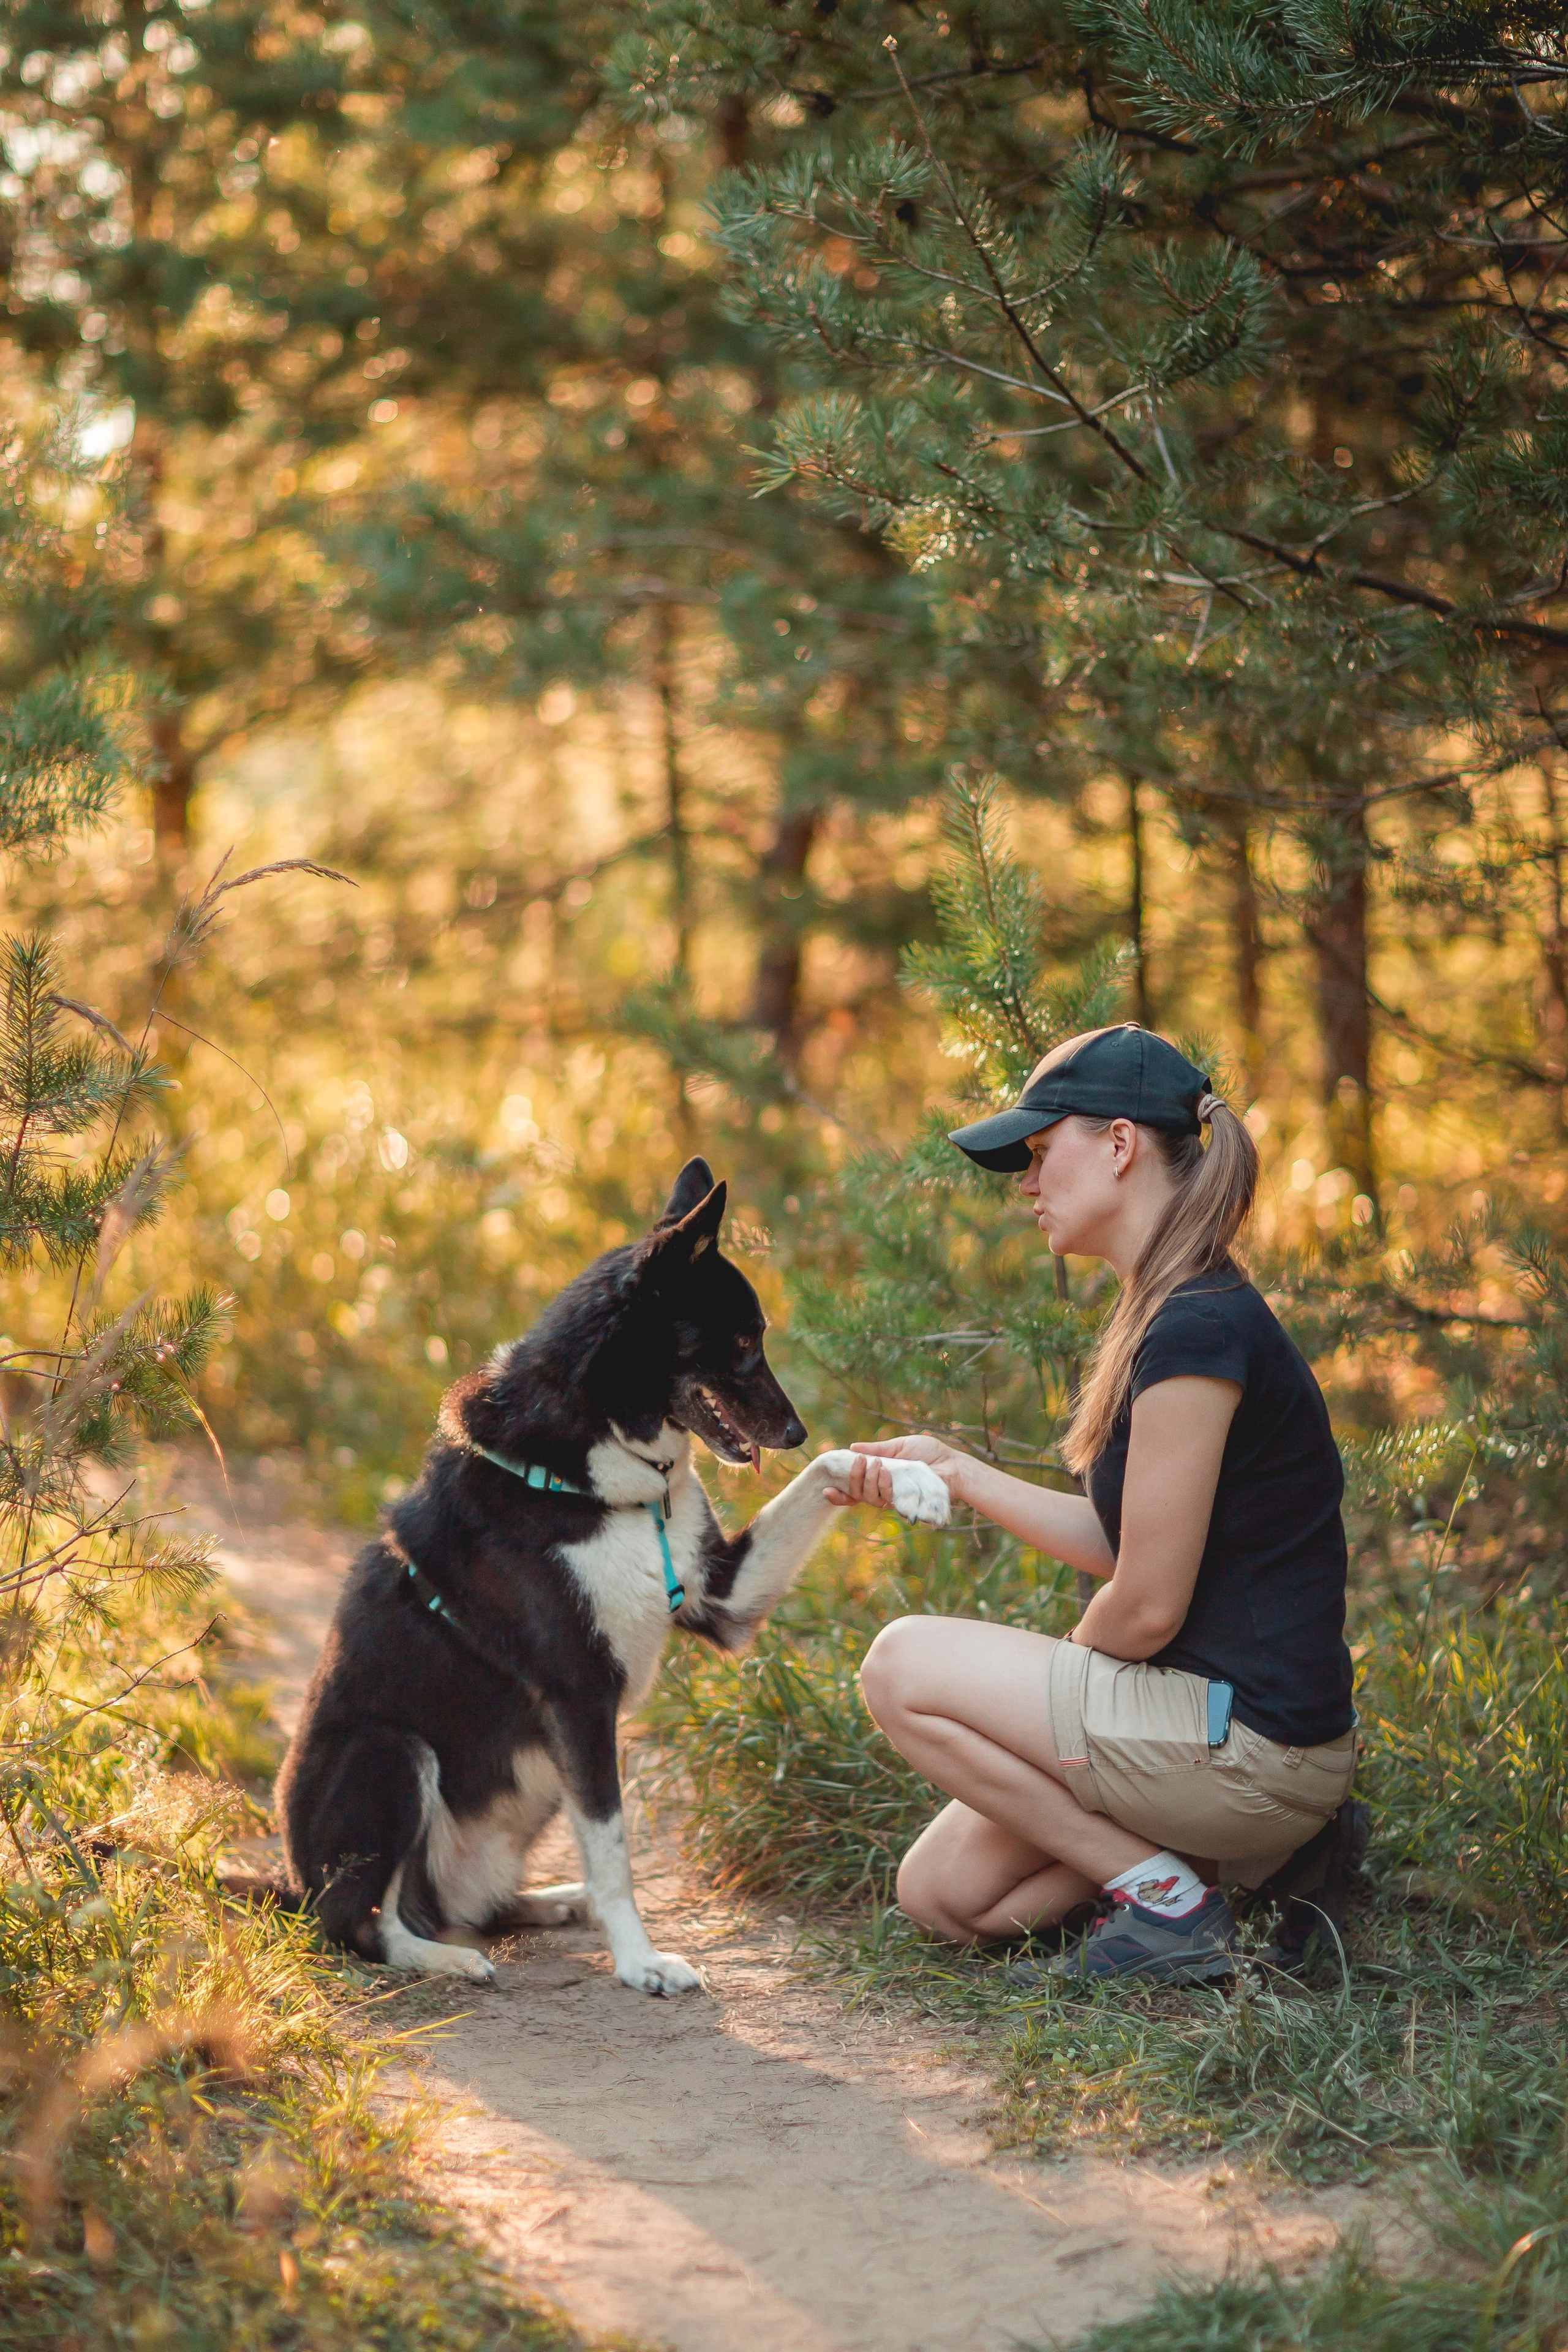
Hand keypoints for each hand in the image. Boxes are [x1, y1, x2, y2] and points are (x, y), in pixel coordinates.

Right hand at [819, 1434, 967, 1527]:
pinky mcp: (905, 1503)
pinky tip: (885, 1472)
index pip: (854, 1490)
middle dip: (853, 1479)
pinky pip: (886, 1500)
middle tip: (859, 1462)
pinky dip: (882, 1485)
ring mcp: (894, 1498)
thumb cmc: (929, 1453)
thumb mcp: (899, 1446)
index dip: (839, 1494)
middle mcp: (884, 1491)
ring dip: (868, 1481)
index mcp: (879, 1477)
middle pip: (857, 1494)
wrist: (951, 1465)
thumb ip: (876, 1449)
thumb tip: (852, 1448)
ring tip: (876, 1464)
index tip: (825, 1490)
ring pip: (869, 1498)